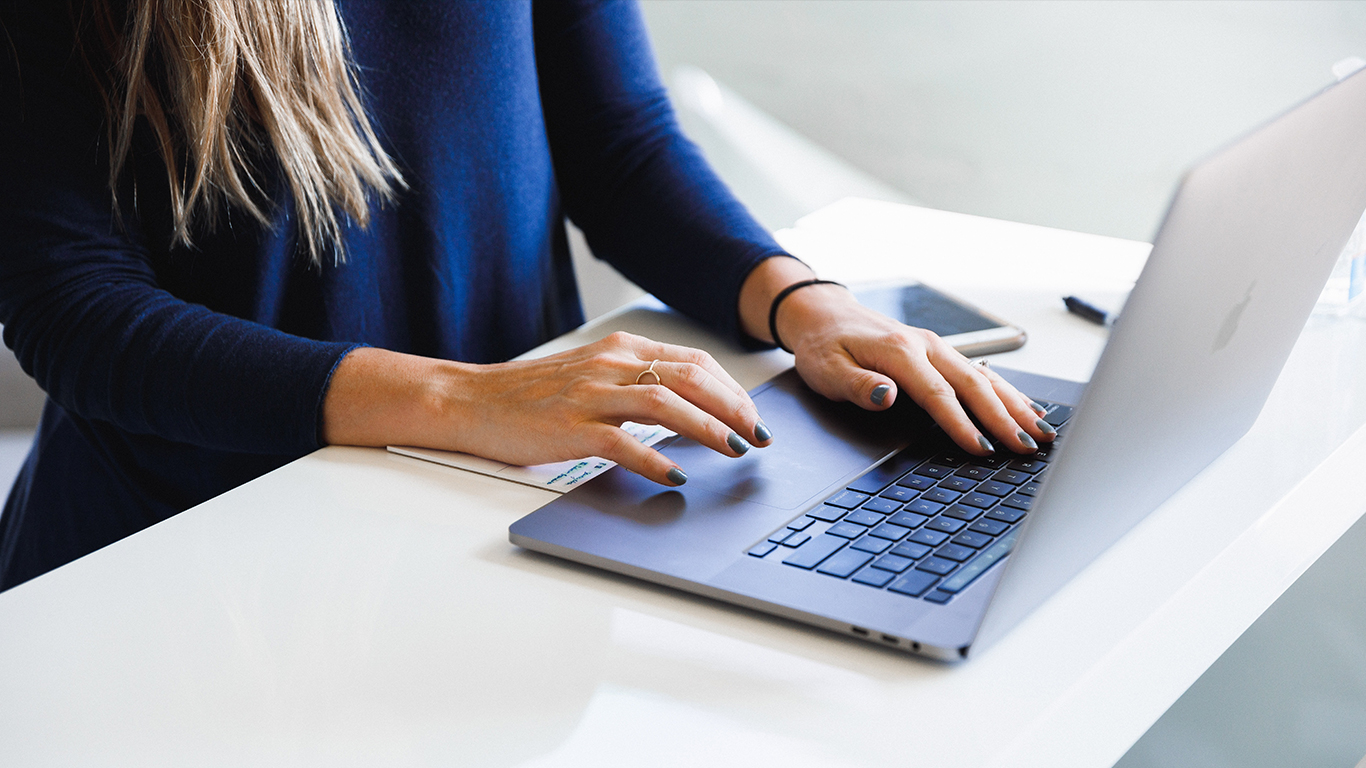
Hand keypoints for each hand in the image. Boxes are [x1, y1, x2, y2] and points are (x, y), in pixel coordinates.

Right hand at [322, 332, 771, 485]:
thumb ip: (635, 384)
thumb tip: (690, 408)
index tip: (754, 415)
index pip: (693, 361)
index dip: (732, 388)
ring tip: (734, 450)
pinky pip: (623, 443)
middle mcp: (610, 365)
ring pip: (666, 403)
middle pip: (690, 377)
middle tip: (759, 435)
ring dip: (708, 428)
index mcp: (620, 349)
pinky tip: (676, 476)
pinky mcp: (571, 428)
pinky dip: (655, 459)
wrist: (471, 401)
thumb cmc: (531, 396)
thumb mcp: (592, 375)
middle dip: (734, 407)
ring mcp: (590, 395)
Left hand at [739, 257, 1053, 455]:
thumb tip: (887, 396)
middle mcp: (926, 346)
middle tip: (1028, 447)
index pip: (938, 394)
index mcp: (900, 351)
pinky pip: (981, 372)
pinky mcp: (940, 352)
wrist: (824, 314)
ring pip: (985, 377)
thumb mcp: (827, 370)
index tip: (982, 449)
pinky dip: (1007, 391)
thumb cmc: (824, 346)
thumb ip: (859, 385)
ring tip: (1041, 432)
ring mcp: (937, 347)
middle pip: (974, 385)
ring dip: (1015, 405)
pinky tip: (1025, 408)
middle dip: (1004, 418)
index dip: (962, 424)